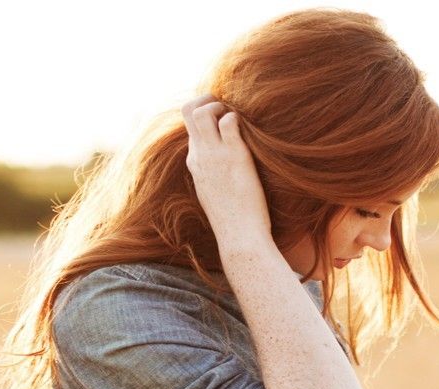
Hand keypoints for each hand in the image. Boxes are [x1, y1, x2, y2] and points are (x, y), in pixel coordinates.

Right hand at [180, 94, 273, 252]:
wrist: (239, 237)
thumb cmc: (234, 221)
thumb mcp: (216, 195)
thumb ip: (215, 177)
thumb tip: (227, 172)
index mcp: (194, 164)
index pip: (190, 128)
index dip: (208, 119)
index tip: (226, 125)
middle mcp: (199, 155)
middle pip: (188, 111)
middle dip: (206, 100)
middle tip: (226, 110)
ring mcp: (214, 155)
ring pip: (201, 110)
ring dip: (219, 105)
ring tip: (236, 119)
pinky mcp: (233, 156)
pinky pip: (229, 121)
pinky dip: (238, 118)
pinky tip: (250, 132)